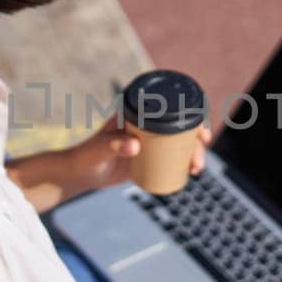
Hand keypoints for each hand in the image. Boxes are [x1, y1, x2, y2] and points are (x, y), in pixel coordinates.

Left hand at [62, 123, 212, 194]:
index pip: (169, 107)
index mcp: (136, 112)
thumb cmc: (87, 157)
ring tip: (195, 169)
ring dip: (193, 153)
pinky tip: (191, 171)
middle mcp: (146, 123)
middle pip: (180, 126)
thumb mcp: (100, 150)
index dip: (191, 115)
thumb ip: (113, 146)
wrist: (80, 174)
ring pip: (178, 142)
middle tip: (198, 158)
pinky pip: (171, 157)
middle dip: (196, 140)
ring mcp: (148, 140)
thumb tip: (135, 146)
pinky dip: (183, 162)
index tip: (200, 131)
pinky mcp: (148, 156)